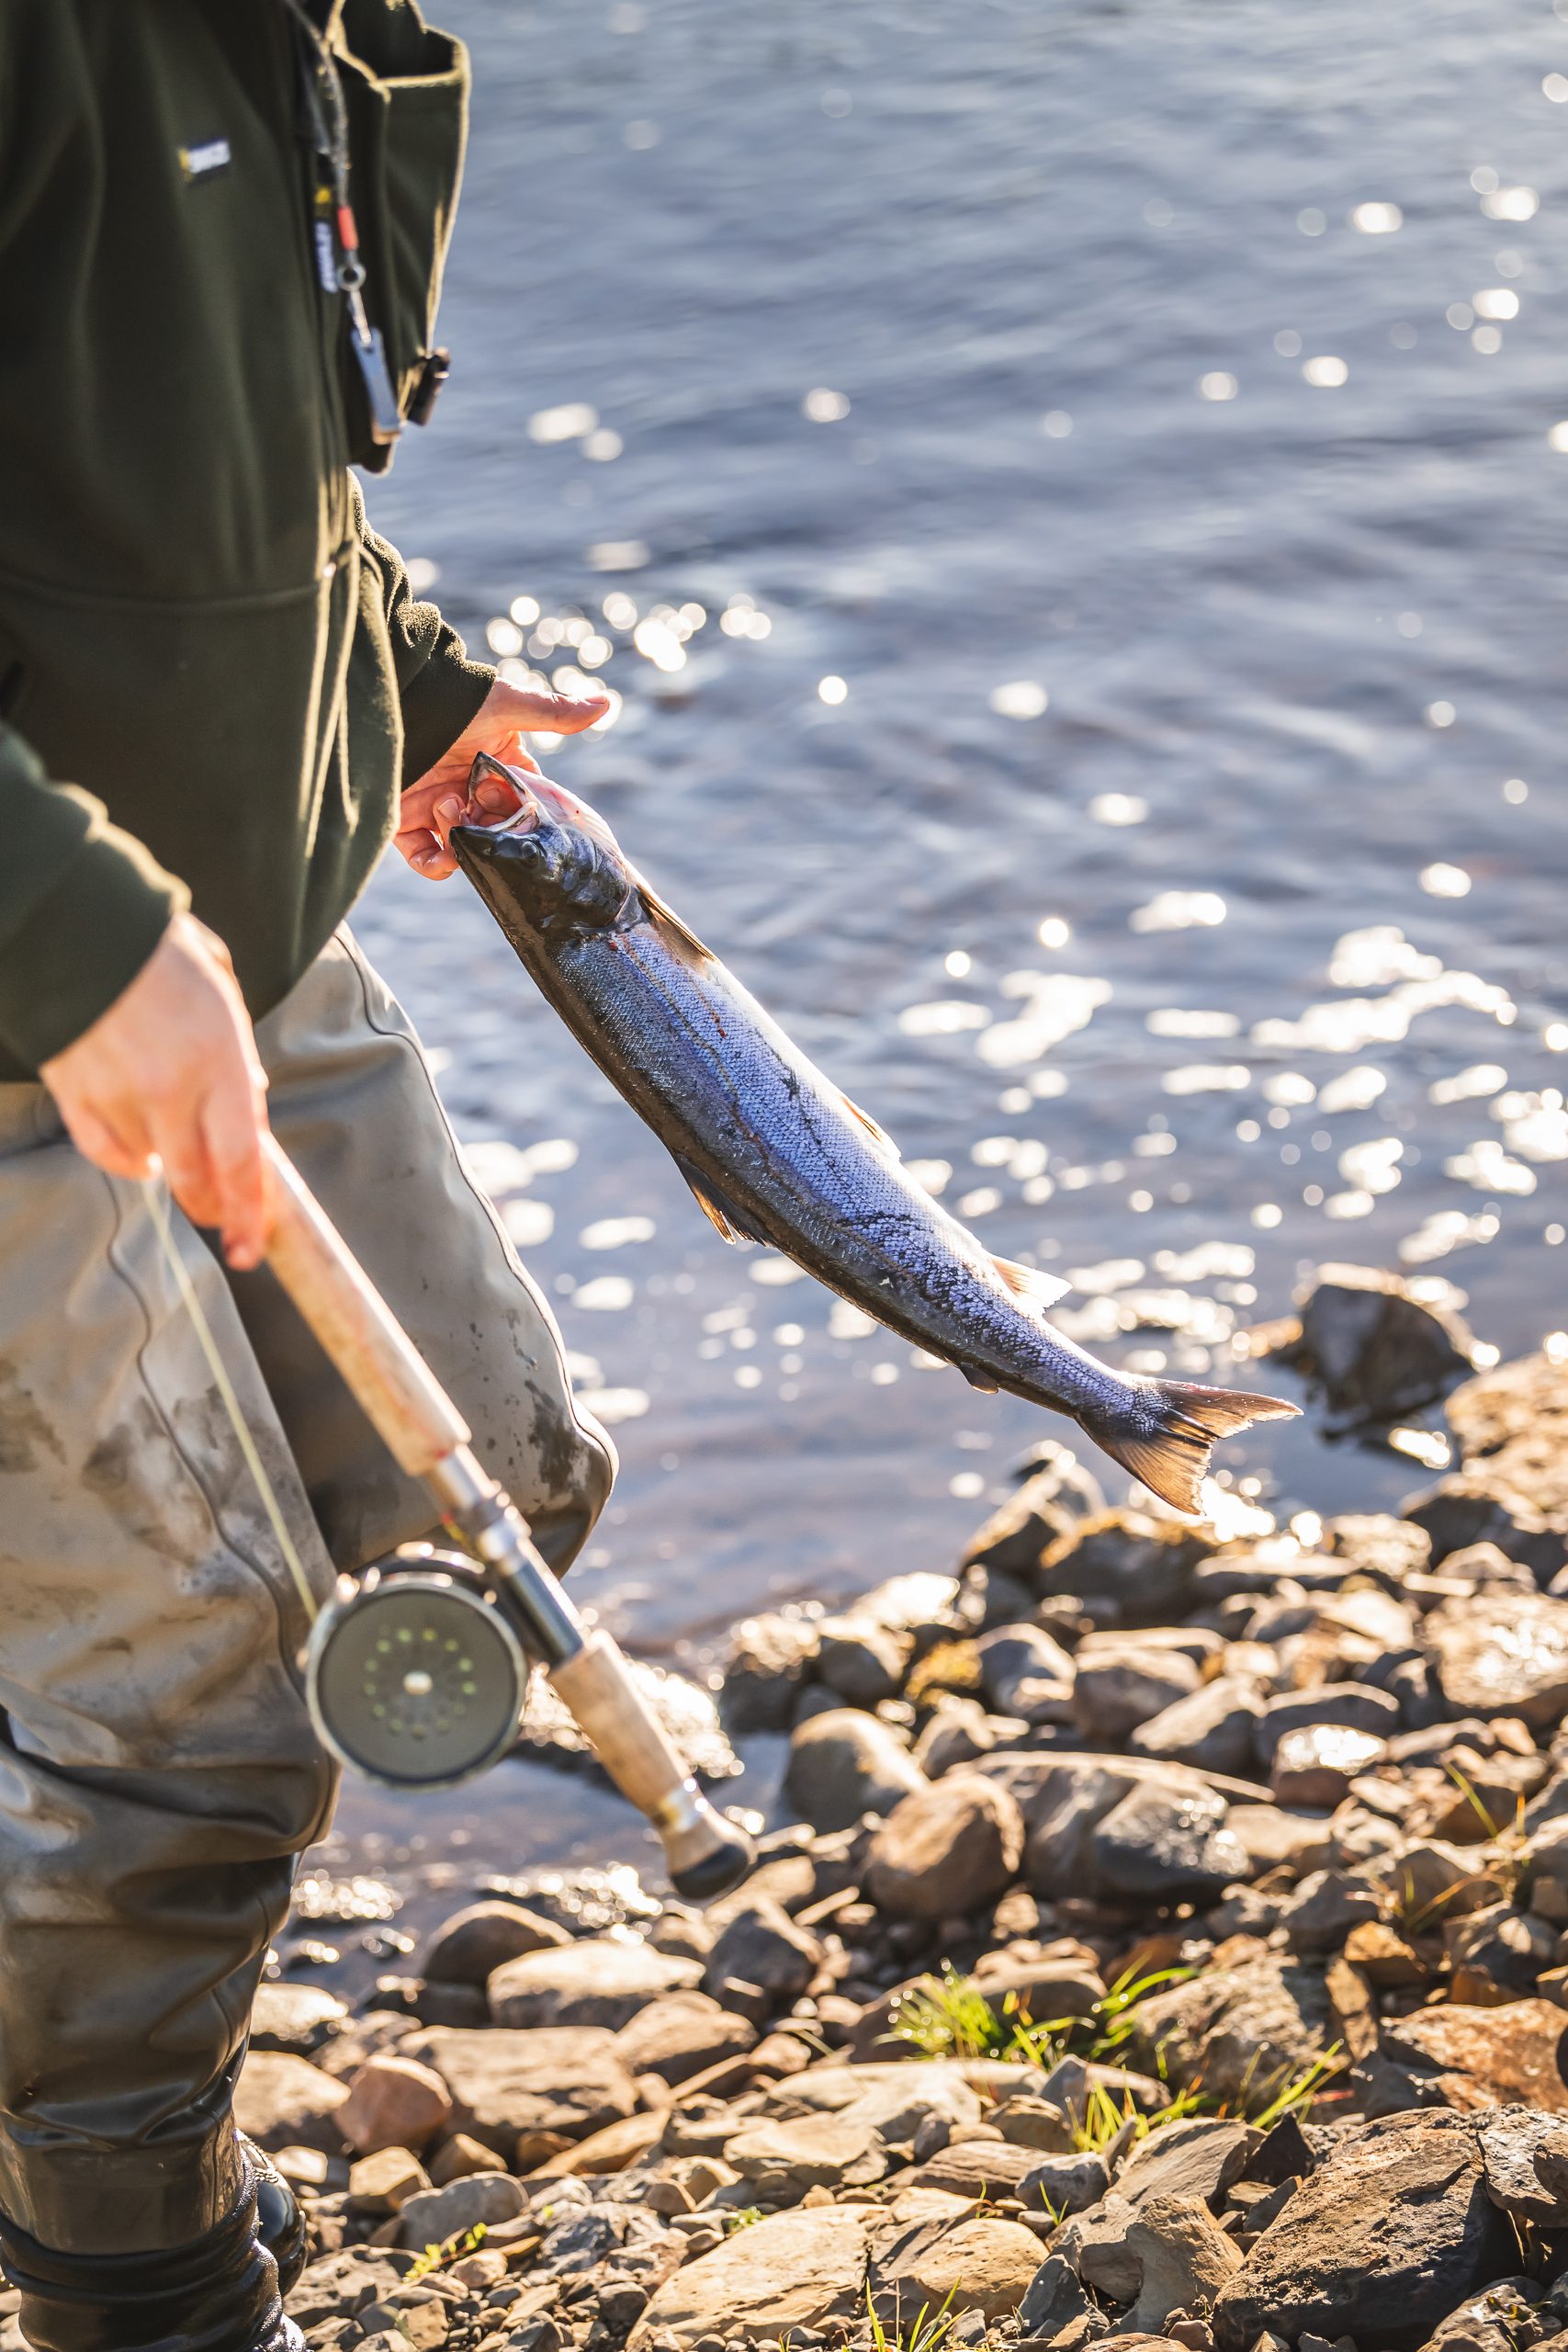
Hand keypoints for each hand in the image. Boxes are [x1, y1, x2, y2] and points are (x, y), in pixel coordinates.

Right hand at [40, 913, 272, 1269]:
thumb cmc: (164, 956)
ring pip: (152, 1166)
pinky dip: (126, 1160)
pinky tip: (141, 1152)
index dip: (250, 1214)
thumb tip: (251, 1106)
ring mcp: (118, 1094)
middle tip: (225, 1220)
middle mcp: (170, 1087)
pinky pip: (105, 1151)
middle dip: (215, 1210)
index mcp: (219, 1059)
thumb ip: (240, 1059)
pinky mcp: (74, 1093)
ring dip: (172, 1167)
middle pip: (198, 1180)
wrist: (82, 926)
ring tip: (180, 1137)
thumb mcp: (225, 997)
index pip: (243, 1161)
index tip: (252, 1247)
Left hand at [397, 677, 608, 879]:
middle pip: (496, 833)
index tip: (525, 815)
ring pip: (466, 850)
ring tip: (448, 809)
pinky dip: (435, 865)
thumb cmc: (453, 699)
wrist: (395, 701)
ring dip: (465, 844)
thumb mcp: (509, 706)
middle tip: (482, 813)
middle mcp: (471, 791)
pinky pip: (426, 859)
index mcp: (499, 768)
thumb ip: (555, 713)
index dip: (527, 816)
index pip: (524, 804)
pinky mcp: (407, 821)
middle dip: (493, 833)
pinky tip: (442, 855)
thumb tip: (606, 703)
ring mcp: (439, 808)